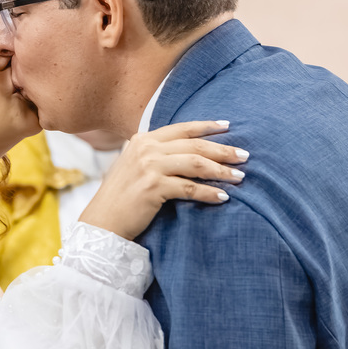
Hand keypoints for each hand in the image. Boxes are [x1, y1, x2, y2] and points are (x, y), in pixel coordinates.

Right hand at [79, 120, 246, 239]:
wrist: (103, 222)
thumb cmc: (121, 198)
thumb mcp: (133, 166)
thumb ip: (153, 154)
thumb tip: (184, 151)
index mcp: (142, 139)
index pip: (182, 128)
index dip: (207, 126)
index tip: (228, 126)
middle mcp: (146, 148)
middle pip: (194, 145)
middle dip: (222, 150)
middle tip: (244, 156)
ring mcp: (149, 167)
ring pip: (195, 164)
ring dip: (221, 171)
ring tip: (239, 177)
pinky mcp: (153, 187)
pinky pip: (189, 188)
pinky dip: (208, 193)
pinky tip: (223, 197)